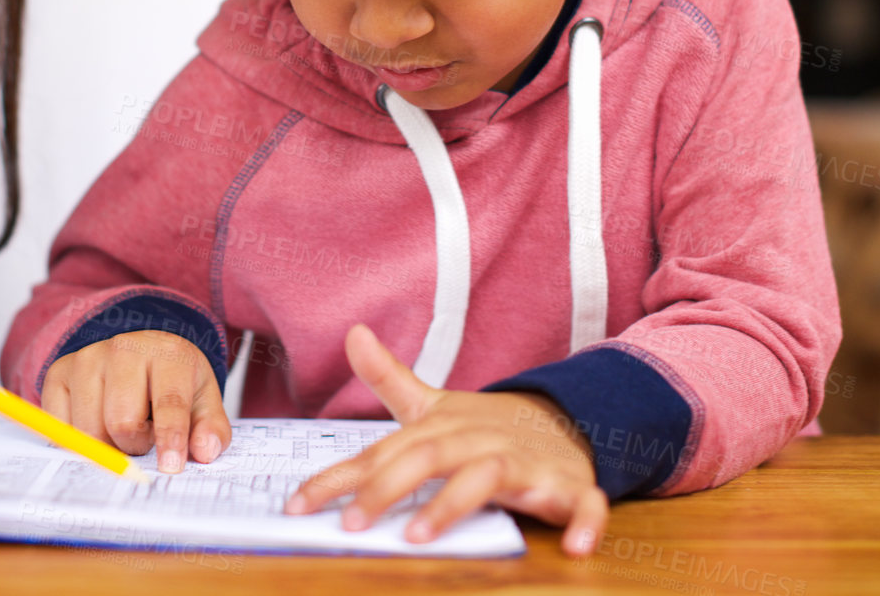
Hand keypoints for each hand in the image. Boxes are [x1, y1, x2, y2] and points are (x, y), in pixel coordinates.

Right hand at [42, 329, 231, 473]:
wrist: (140, 352)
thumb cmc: (172, 382)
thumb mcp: (203, 400)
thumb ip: (210, 428)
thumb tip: (204, 452)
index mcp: (167, 353)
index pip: (169, 403)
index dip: (170, 439)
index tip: (171, 467)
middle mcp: (123, 349)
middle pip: (122, 422)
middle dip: (135, 445)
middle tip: (144, 439)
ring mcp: (87, 358)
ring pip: (88, 429)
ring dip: (107, 443)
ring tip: (121, 428)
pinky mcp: (58, 372)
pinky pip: (60, 427)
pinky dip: (77, 439)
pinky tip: (95, 423)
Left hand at [284, 323, 607, 553]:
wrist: (562, 423)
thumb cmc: (483, 428)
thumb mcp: (433, 405)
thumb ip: (388, 379)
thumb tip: (353, 332)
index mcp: (440, 428)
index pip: (381, 452)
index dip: (339, 479)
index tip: (296, 505)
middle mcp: (477, 443)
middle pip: (427, 458)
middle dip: (387, 488)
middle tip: (351, 523)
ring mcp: (525, 464)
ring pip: (488, 479)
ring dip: (454, 505)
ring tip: (419, 534)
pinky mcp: (569, 486)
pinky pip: (582, 504)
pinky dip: (582, 523)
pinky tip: (575, 549)